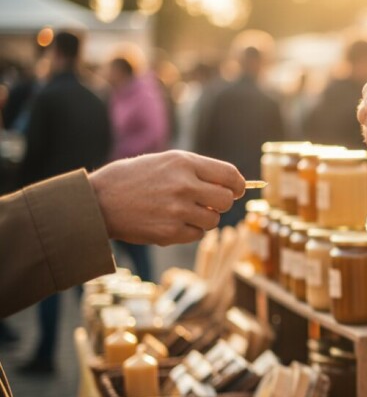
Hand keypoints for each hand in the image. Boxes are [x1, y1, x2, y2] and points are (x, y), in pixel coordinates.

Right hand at [89, 151, 245, 244]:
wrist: (97, 201)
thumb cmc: (133, 178)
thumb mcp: (164, 161)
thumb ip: (197, 170)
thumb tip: (231, 184)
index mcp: (183, 163)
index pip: (230, 175)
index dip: (239, 185)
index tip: (237, 190)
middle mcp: (184, 185)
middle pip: (226, 200)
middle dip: (221, 203)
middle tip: (208, 203)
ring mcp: (177, 210)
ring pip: (213, 220)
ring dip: (204, 218)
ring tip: (183, 211)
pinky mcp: (169, 232)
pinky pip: (197, 235)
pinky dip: (190, 231)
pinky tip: (171, 222)